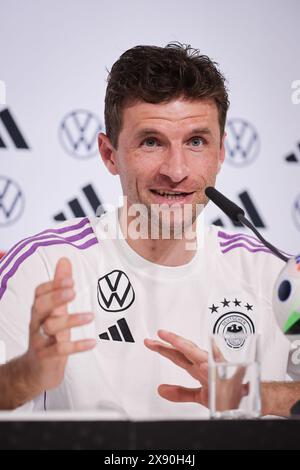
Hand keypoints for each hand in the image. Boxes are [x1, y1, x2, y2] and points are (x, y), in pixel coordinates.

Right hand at [25, 257, 95, 391]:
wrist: (35, 370)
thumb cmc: (48, 335)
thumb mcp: (55, 310)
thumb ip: (60, 287)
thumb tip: (65, 260)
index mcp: (39, 310)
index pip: (39, 293)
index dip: (53, 285)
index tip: (70, 279)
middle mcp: (37, 323)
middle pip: (40, 307)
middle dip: (55, 298)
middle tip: (74, 291)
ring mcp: (40, 340)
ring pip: (50, 327)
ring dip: (71, 320)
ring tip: (91, 316)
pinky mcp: (46, 357)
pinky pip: (59, 350)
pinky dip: (76, 346)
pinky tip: (93, 342)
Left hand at [144, 330, 247, 410]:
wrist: (249, 398)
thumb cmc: (226, 393)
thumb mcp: (199, 395)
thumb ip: (180, 392)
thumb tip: (161, 390)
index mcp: (198, 367)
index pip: (178, 356)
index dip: (164, 348)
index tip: (151, 342)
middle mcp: (206, 364)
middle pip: (185, 351)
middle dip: (170, 343)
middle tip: (157, 336)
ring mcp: (216, 368)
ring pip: (199, 354)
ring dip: (186, 347)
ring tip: (173, 341)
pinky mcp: (227, 375)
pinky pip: (218, 370)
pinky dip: (210, 366)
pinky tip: (202, 365)